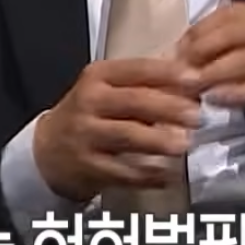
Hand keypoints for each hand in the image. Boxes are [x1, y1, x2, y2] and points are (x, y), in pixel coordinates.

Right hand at [33, 57, 205, 202]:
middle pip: (135, 102)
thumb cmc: (90, 114)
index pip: (137, 69)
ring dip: (159, 141)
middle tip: (197, 116)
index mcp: (98, 76)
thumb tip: (192, 82)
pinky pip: (122, 171)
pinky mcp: (87, 165)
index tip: (196, 79)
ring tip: (184, 144)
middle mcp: (89, 102)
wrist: (47, 150)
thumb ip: (144, 84)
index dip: (168, 73)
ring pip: (128, 136)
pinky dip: (147, 174)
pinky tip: (168, 175)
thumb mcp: (108, 89)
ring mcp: (86, 135)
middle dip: (169, 108)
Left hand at [178, 2, 244, 158]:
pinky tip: (215, 100)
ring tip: (191, 86)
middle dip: (202, 49)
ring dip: (212, 73)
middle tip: (180, 69)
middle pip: (235, 32)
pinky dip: (234, 93)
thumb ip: (234, 47)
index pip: (231, 13)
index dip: (200, 29)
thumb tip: (187, 48)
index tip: (178, 48)